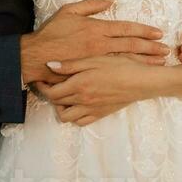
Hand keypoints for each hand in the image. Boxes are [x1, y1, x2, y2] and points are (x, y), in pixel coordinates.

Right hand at [19, 0, 169, 84]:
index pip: (126, 29)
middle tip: (166, 50)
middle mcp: (100, 45)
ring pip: (126, 59)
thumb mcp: (70, 11)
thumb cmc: (52, 32)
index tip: (158, 33)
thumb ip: (91, 4)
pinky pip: (114, 71)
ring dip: (144, 61)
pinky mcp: (92, 72)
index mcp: (96, 28)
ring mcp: (97, 60)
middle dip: (151, 48)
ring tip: (159, 62)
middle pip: (131, 45)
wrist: (36, 56)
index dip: (144, 31)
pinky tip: (139, 73)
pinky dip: (129, 71)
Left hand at [37, 55, 161, 125]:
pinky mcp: (100, 114)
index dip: (42, 87)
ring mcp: (91, 109)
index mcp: (78, 85)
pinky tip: (78, 104)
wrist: (141, 81)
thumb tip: (49, 65)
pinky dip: (75, 115)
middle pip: (57, 103)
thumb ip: (71, 65)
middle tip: (51, 84)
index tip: (41, 79)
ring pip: (66, 116)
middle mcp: (82, 101)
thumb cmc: (120, 66)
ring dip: (61, 107)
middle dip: (50, 94)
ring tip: (65, 96)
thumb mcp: (94, 60)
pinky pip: (81, 122)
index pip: (51, 93)